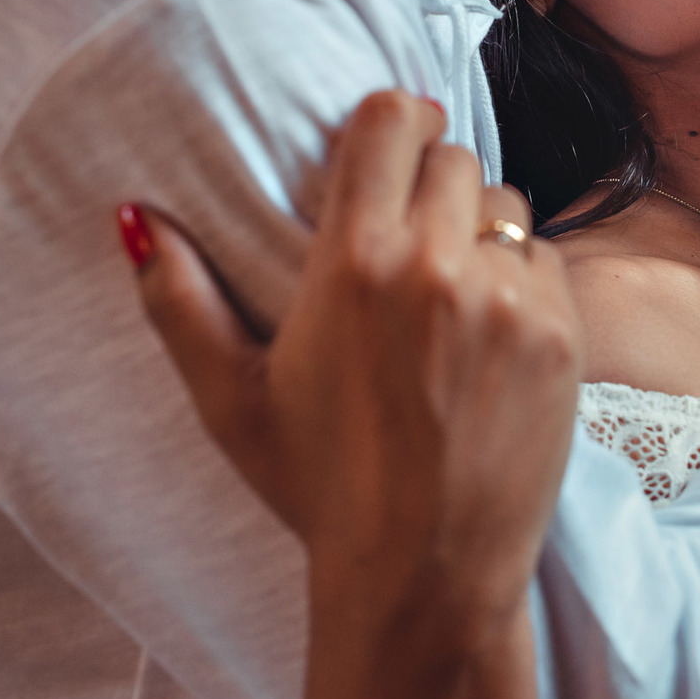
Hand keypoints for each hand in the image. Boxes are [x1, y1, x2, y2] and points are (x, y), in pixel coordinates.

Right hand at [124, 90, 582, 633]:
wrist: (428, 577)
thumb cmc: (322, 486)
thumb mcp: (231, 400)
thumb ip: (179, 299)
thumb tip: (136, 217)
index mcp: (354, 263)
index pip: (391, 121)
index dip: (394, 122)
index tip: (393, 142)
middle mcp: (437, 266)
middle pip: (451, 156)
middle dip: (430, 184)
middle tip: (411, 240)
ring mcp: (509, 298)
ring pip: (505, 204)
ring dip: (481, 231)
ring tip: (451, 296)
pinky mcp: (562, 332)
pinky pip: (549, 260)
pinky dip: (525, 281)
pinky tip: (492, 336)